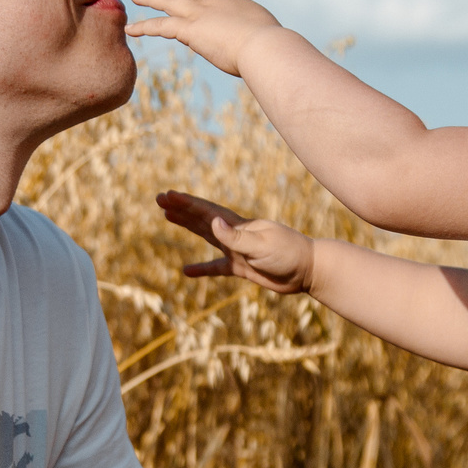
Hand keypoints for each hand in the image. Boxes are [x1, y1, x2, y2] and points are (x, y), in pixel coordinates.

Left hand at [126, 0, 286, 75]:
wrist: (265, 46)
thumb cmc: (273, 48)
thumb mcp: (269, 38)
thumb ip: (262, 40)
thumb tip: (269, 50)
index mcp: (234, 3)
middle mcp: (214, 3)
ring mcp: (200, 14)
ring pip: (169, 2)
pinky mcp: (190, 29)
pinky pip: (160, 26)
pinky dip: (144, 26)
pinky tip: (130, 29)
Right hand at [156, 192, 313, 294]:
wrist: (308, 271)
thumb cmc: (289, 254)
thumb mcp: (262, 245)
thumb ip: (236, 236)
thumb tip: (213, 222)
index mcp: (239, 225)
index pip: (207, 211)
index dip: (186, 204)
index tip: (167, 196)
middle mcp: (236, 233)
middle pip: (202, 218)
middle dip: (181, 209)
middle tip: (160, 199)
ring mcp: (238, 249)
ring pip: (206, 235)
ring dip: (187, 226)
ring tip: (167, 217)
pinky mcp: (242, 266)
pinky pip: (216, 267)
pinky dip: (202, 269)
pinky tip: (187, 271)